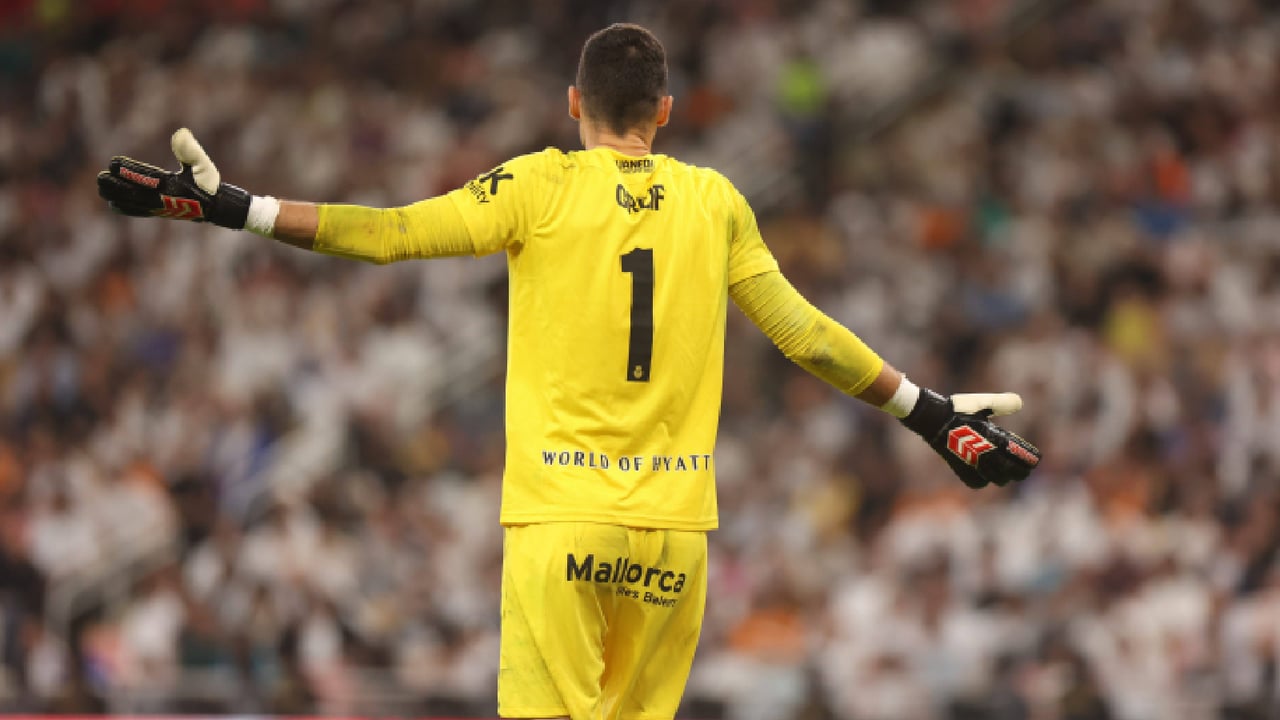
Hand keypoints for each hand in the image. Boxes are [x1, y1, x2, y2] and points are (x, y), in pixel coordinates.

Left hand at [96, 128, 250, 228]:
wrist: (215, 208)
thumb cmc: (208, 185)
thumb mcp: (203, 165)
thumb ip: (191, 150)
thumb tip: (181, 132)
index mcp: (173, 187)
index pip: (146, 178)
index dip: (128, 171)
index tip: (113, 163)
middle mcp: (163, 200)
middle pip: (133, 194)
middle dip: (115, 185)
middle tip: (101, 177)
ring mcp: (159, 207)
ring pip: (132, 203)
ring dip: (115, 195)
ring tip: (101, 185)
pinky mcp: (157, 212)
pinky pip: (137, 212)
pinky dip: (123, 207)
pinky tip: (112, 202)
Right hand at [902, 389, 1040, 488]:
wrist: (931, 418)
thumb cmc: (957, 409)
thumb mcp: (982, 402)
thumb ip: (1002, 403)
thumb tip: (1020, 402)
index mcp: (994, 438)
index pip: (1019, 457)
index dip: (1030, 460)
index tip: (1035, 461)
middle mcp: (985, 454)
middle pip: (1010, 471)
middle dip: (1020, 472)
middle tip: (1024, 470)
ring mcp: (972, 463)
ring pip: (995, 479)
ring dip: (1004, 477)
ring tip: (1007, 473)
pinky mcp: (960, 468)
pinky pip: (976, 482)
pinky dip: (984, 481)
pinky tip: (985, 476)